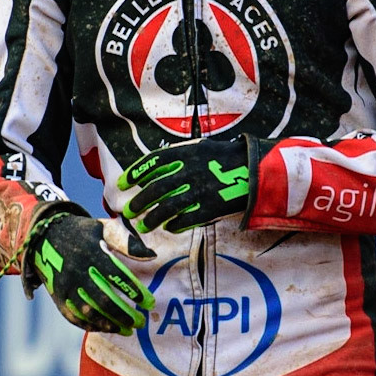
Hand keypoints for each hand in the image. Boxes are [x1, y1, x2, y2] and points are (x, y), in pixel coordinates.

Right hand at [23, 214, 153, 333]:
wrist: (45, 237)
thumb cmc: (84, 233)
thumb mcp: (104, 228)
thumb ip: (128, 242)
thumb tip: (152, 256)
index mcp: (92, 252)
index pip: (117, 276)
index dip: (134, 291)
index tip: (149, 303)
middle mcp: (77, 271)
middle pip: (104, 299)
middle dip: (124, 314)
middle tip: (141, 322)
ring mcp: (65, 286)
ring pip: (88, 312)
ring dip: (109, 324)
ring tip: (127, 330)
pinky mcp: (57, 297)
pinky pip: (73, 317)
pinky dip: (90, 325)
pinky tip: (107, 329)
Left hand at [119, 138, 250, 233]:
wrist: (253, 170)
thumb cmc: (223, 159)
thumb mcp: (200, 149)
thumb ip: (177, 158)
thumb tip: (151, 171)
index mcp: (186, 154)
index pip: (152, 163)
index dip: (134, 174)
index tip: (122, 184)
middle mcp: (190, 172)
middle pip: (156, 189)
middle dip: (139, 202)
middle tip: (128, 211)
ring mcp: (199, 191)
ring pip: (167, 208)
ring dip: (151, 219)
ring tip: (142, 226)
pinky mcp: (210, 208)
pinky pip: (185, 220)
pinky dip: (173, 225)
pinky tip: (168, 227)